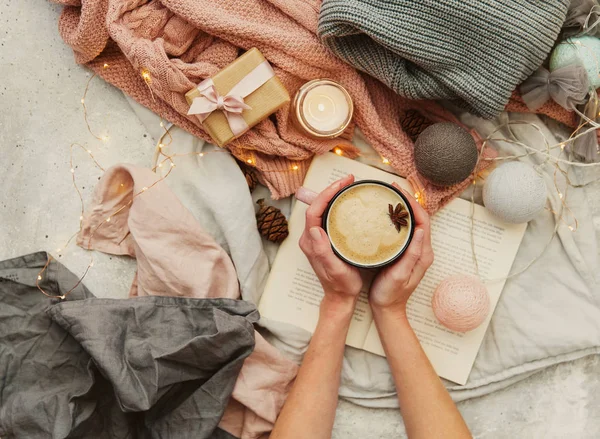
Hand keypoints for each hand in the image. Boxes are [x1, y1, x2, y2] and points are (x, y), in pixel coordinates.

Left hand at [298, 174, 362, 304]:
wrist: (341, 297)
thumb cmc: (340, 285)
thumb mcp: (334, 270)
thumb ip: (322, 251)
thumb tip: (314, 229)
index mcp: (311, 242)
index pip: (314, 210)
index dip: (326, 194)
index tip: (342, 184)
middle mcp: (311, 238)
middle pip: (317, 206)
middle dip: (331, 190)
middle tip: (349, 180)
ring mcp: (317, 238)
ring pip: (323, 210)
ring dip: (334, 196)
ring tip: (350, 187)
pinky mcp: (325, 240)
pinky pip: (328, 217)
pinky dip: (337, 206)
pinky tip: (349, 203)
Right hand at [369, 183, 433, 313]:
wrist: (387, 310)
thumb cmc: (391, 294)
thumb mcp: (401, 274)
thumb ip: (412, 253)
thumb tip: (422, 230)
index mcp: (423, 253)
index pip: (424, 221)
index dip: (413, 204)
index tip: (399, 192)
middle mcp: (421, 250)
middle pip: (419, 218)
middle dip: (408, 201)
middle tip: (392, 189)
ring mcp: (414, 251)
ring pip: (412, 223)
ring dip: (403, 208)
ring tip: (389, 196)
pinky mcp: (405, 253)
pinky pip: (404, 230)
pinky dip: (396, 218)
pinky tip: (385, 214)